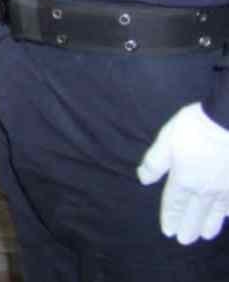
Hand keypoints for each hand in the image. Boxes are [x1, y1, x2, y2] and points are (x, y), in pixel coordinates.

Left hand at [138, 102, 228, 244]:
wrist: (227, 122)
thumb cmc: (194, 128)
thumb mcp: (165, 140)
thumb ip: (155, 162)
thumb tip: (143, 179)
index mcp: (183, 178)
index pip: (174, 202)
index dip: (170, 217)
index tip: (168, 231)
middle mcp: (204, 188)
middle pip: (195, 212)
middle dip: (188, 227)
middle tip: (184, 241)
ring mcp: (224, 187)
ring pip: (215, 212)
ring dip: (209, 224)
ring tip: (204, 235)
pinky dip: (227, 213)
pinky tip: (226, 216)